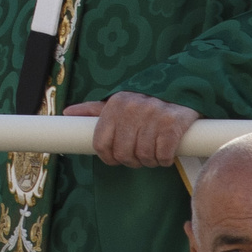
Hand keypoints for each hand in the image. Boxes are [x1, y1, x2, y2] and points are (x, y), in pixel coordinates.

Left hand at [65, 92, 200, 167]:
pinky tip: (165, 154)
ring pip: (143, 156)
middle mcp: (132, 108)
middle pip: (122, 153)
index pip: (101, 142)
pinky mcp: (174, 124)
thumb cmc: (145, 101)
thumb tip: (67, 112)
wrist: (184, 90)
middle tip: (138, 157)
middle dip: (130, 161)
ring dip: (149, 161)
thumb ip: (93, 109)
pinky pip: (163, 154)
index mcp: (116, 104)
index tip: (115, 159)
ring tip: (153, 154)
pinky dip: (164, 160)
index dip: (107, 157)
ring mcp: (154, 115)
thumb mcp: (118, 101)